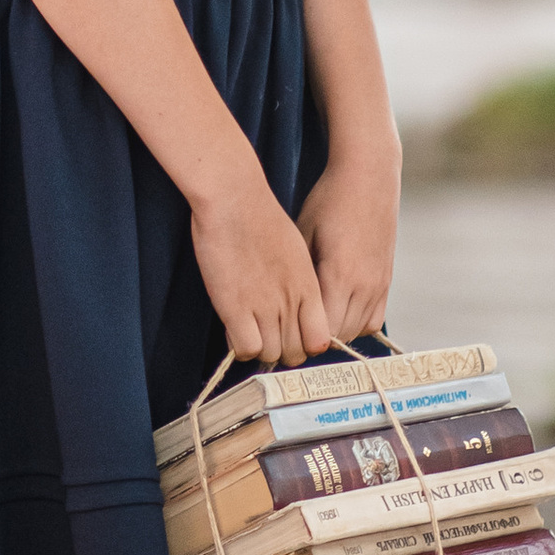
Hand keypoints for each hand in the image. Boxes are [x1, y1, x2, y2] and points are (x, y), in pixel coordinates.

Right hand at [192, 184, 333, 372]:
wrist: (235, 199)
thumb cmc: (260, 216)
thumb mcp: (296, 249)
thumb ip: (300, 279)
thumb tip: (296, 298)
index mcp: (309, 287)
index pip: (320, 339)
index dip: (305, 344)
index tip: (292, 337)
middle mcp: (291, 302)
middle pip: (296, 353)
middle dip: (282, 350)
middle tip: (267, 336)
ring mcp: (265, 307)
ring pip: (270, 355)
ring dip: (260, 349)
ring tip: (248, 331)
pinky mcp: (236, 309)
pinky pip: (245, 348)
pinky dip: (239, 346)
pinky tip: (234, 330)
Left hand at [297, 151, 398, 347]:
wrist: (369, 177)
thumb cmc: (328, 201)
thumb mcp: (303, 234)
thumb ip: (297, 275)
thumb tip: (277, 303)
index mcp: (340, 276)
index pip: (321, 330)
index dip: (299, 334)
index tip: (280, 330)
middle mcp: (364, 286)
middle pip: (338, 336)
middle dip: (314, 337)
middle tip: (290, 330)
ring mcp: (379, 285)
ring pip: (357, 332)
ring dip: (335, 332)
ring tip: (311, 321)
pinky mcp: (386, 281)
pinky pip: (374, 320)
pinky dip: (356, 323)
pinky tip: (337, 310)